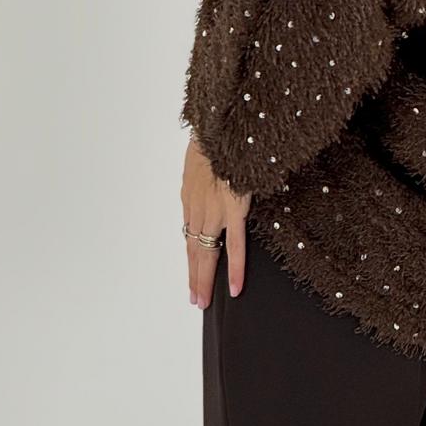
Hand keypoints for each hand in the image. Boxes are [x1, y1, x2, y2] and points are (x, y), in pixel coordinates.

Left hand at [181, 133, 252, 307]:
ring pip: (206, 253)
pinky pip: (235, 246)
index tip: (192, 267)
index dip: (191, 252)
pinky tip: (235, 287)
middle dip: (192, 275)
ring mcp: (214, 211)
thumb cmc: (217, 132)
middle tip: (194, 298)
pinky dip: (235, 269)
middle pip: (192, 249)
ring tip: (202, 300)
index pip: (190, 230)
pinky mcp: (232, 210)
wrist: (221, 125)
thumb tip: (219, 169)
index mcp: (192, 193)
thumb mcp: (207, 152)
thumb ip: (211, 168)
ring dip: (203, 279)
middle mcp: (198, 207)